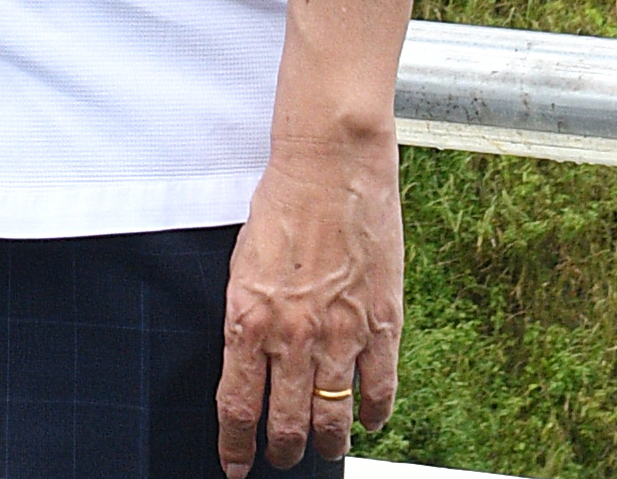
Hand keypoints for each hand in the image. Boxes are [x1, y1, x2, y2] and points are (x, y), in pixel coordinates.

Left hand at [219, 131, 400, 468]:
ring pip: (335, 415)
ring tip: (324, 449)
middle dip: (282, 450)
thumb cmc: (280, 207)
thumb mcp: (241, 266)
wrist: (329, 168)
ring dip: (327, 441)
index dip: (236, 444)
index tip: (234, 465)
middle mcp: (292, 335)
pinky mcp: (381, 323)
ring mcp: (340, 333)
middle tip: (282, 459)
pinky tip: (370, 422)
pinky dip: (375, 414)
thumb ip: (246, 318)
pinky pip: (380, 388)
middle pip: (287, 421)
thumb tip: (246, 362)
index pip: (237, 404)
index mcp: (247, 319)